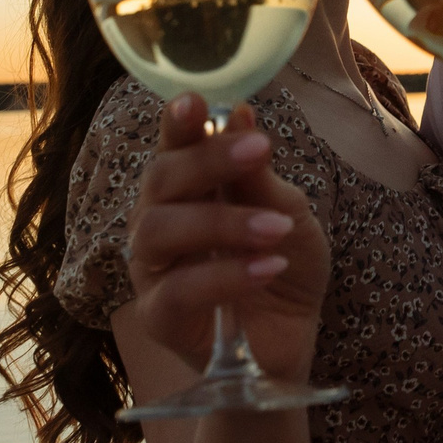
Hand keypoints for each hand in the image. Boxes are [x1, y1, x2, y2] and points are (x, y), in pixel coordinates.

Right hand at [123, 93, 330, 380]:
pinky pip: (179, 290)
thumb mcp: (288, 215)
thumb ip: (260, 176)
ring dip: (223, 221)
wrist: (289, 342)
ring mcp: (152, 269)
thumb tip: (240, 113)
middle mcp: (158, 222)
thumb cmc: (282, 269)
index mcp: (187, 189)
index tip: (197, 100)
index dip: (179, 122)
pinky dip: (227, 275)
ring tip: (276, 227)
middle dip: (207, 160)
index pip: (174, 146)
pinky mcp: (158, 317)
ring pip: (160, 230)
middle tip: (259, 148)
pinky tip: (269, 267)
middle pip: (160, 180)